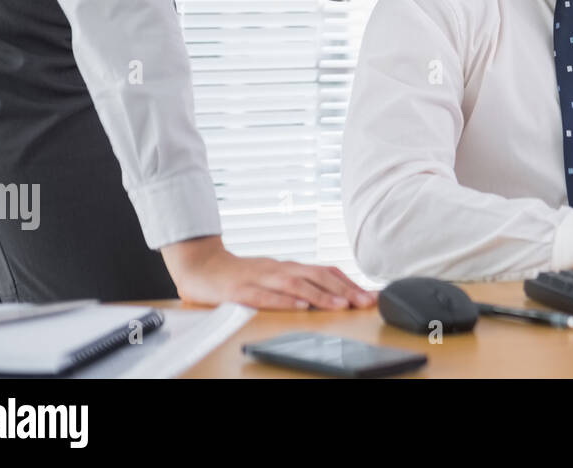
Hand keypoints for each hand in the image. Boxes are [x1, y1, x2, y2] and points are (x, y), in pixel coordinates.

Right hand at [161, 236, 375, 310]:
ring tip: (341, 305)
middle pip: (317, 277)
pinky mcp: (240, 290)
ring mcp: (260, 278)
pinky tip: (299, 308)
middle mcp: (279, 269)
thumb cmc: (241, 275)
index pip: (325, 271)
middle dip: (344, 290)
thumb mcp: (274, 277)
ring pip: (295, 285)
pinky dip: (284, 302)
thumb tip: (331, 295)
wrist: (201, 266)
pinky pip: (264, 296)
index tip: (371, 295)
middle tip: (365, 302)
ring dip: (320, 296)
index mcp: (289, 267)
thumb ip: (299, 284)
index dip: (350, 283)